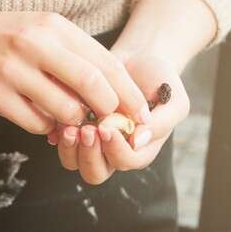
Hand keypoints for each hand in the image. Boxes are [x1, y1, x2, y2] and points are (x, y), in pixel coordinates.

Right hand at [0, 9, 150, 134]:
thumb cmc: (6, 38)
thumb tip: (115, 93)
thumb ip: (75, 57)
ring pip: (65, 109)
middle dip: (108, 110)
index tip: (141, 114)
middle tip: (111, 123)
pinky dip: (46, 127)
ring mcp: (13, 70)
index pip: (105, 63)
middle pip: (92, 85)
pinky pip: (36, 124)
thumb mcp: (42, 32)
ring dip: (73, 121)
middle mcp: (35, 44)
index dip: (128, 93)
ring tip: (68, 118)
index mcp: (54, 27)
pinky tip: (41, 118)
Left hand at [50, 51, 188, 184]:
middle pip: (95, 172)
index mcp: (139, 150)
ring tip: (71, 128)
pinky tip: (58, 122)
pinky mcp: (75, 128)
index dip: (115, 150)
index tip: (107, 128)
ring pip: (74, 163)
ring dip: (70, 149)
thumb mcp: (174, 101)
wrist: (139, 58)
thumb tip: (137, 141)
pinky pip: (59, 142)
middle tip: (87, 130)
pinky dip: (56, 135)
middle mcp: (113, 152)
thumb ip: (161, 123)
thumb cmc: (160, 80)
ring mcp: (92, 143)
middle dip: (89, 155)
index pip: (126, 162)